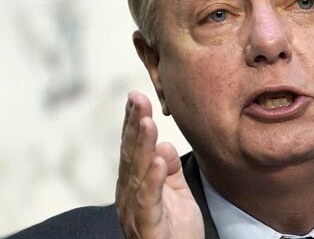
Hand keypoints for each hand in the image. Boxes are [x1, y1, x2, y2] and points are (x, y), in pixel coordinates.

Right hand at [116, 91, 203, 238]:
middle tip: (137, 97)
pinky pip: (150, 201)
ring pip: (137, 173)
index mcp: (135, 185)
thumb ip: (169, 169)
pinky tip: (158, 159)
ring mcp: (136, 212)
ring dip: (141, 145)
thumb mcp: (176, 193)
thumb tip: (163, 144)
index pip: (133, 148)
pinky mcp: (148, 227)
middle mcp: (130, 196)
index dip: (133, 122)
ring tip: (146, 121)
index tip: (137, 96)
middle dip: (133, 125)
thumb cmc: (177, 230)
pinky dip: (153, 179)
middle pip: (131, 155)